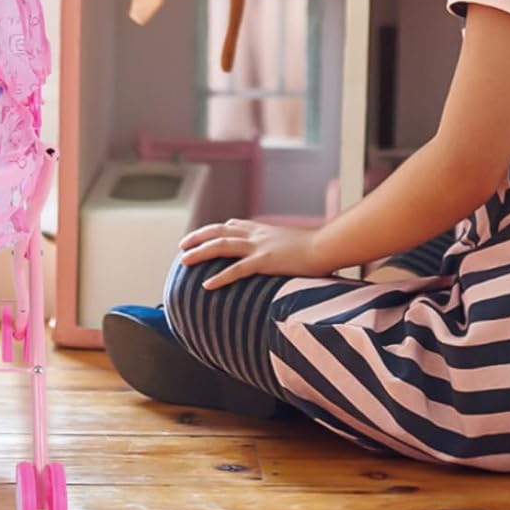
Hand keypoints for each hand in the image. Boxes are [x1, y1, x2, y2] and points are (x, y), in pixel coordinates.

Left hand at [178, 219, 326, 289]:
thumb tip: (283, 254)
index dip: (216, 229)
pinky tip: (207, 285)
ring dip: (200, 253)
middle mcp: (257, 234)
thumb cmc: (317, 248)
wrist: (327, 246)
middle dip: (198, 237)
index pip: (233, 224)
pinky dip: (220, 277)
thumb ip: (283, 246)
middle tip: (182, 246)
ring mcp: (260, 246)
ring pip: (221, 245)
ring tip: (184, 261)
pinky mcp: (265, 261)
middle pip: (220, 231)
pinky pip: (237, 270)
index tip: (203, 234)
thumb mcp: (294, 241)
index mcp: (264, 229)